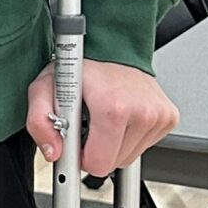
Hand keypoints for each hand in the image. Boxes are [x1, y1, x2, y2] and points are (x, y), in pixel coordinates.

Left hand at [24, 58, 179, 178]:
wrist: (113, 43)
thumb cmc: (81, 65)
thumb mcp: (44, 88)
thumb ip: (39, 122)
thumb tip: (54, 151)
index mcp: (114, 107)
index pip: (98, 163)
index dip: (82, 156)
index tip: (76, 142)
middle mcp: (142, 112)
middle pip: (113, 163)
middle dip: (97, 149)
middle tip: (89, 123)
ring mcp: (158, 115)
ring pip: (129, 156)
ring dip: (113, 142)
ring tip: (104, 115)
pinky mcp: (169, 117)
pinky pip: (144, 145)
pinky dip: (129, 136)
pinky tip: (121, 115)